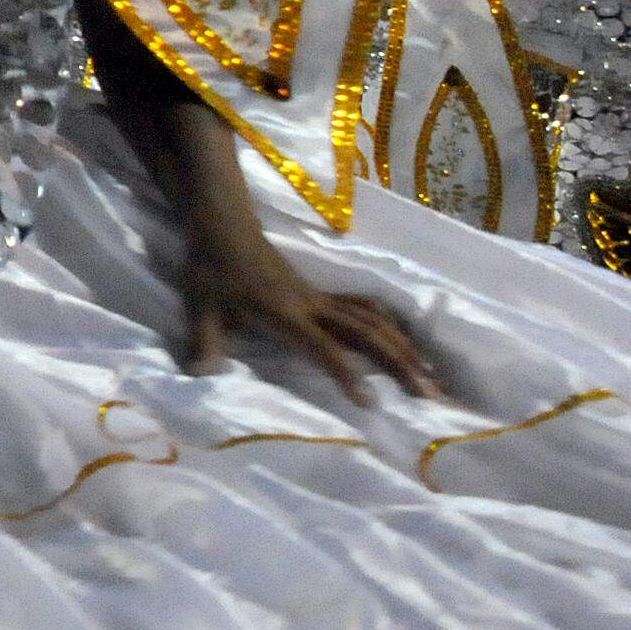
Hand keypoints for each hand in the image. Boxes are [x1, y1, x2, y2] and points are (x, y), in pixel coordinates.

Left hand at [183, 231, 433, 404]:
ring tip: (431, 378)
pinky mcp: (320, 295)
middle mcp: (311, 307)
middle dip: (399, 365)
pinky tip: (407, 343)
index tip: (370, 402)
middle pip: (366, 335)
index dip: (345, 373)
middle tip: (430, 396)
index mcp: (284, 313)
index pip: (323, 348)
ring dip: (404, 348)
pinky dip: (390, 326)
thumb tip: (199, 373)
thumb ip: (203, 341)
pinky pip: (363, 310)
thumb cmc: (211, 268)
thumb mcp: (201, 306)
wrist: (223, 227)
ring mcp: (319, 299)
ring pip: (373, 322)